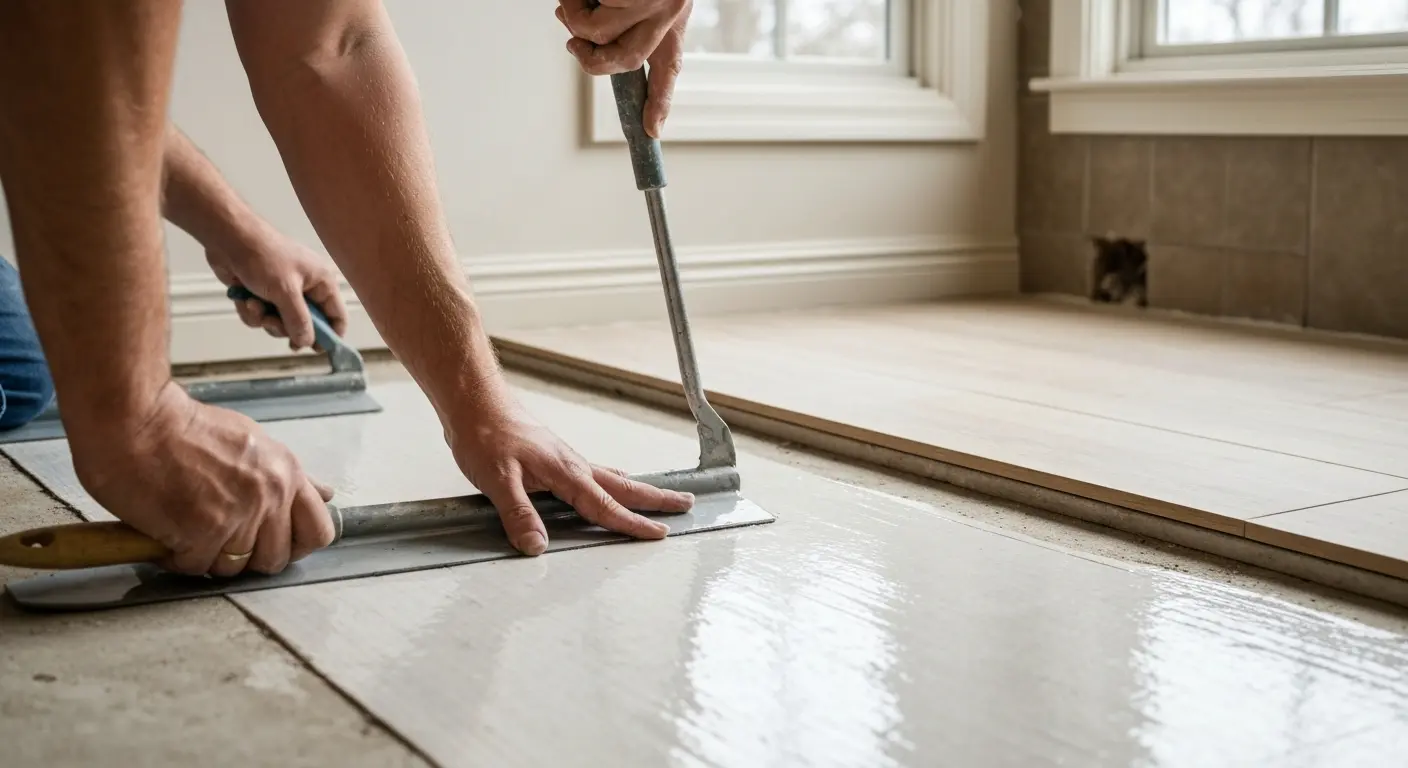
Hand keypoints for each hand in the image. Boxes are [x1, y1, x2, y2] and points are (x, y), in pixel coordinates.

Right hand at [69, 382, 336, 576]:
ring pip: (234, 567)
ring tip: (187, 526)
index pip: (318, 531)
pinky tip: (166, 531)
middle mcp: (269, 495)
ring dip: (209, 556)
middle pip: (276, 558)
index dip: (296, 544)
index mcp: (285, 472)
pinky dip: (178, 557)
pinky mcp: (202, 533)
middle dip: (248, 556)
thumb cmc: (182, 428)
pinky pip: (196, 567)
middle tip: (220, 537)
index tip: (275, 543)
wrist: (134, 421)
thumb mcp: (252, 442)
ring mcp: (238, 515)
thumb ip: (288, 476)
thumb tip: (323, 495)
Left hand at [205, 224, 347, 351]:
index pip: (336, 316)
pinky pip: (261, 316)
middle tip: (272, 322)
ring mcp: (283, 292)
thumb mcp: (285, 292)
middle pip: (305, 325)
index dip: (330, 336)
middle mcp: (306, 289)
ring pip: (279, 323)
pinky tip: (243, 299)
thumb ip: (299, 321)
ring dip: (263, 319)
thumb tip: (307, 342)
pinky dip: (251, 312)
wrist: (228, 239)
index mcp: (321, 283)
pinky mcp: (262, 294)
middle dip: (284, 326)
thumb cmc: (263, 258)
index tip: (316, 351)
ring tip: (253, 304)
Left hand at [444, 385, 695, 554]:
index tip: (659, 534)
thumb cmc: (486, 436)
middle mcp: (573, 465)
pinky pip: (594, 474)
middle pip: (625, 486)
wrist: (475, 403)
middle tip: (688, 503)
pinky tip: (605, 488)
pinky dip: (611, 483)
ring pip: (612, 478)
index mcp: (567, 473)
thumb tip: (538, 547)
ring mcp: (566, 459)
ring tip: (659, 498)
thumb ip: (519, 514)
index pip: (606, 506)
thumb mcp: (497, 480)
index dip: (632, 524)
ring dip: (637, 490)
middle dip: (657, 498)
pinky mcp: (554, 457)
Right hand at [556, 0, 690, 136]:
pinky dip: (573, 1)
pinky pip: (591, 15)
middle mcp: (668, 9)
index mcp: (670, 13)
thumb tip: (578, 42)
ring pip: (602, 34)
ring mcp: (655, 2)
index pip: (668, 65)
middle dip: (592, 58)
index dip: (659, 102)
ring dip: (577, 17)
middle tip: (574, 46)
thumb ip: (615, 21)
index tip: (652, 131)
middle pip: (627, 59)